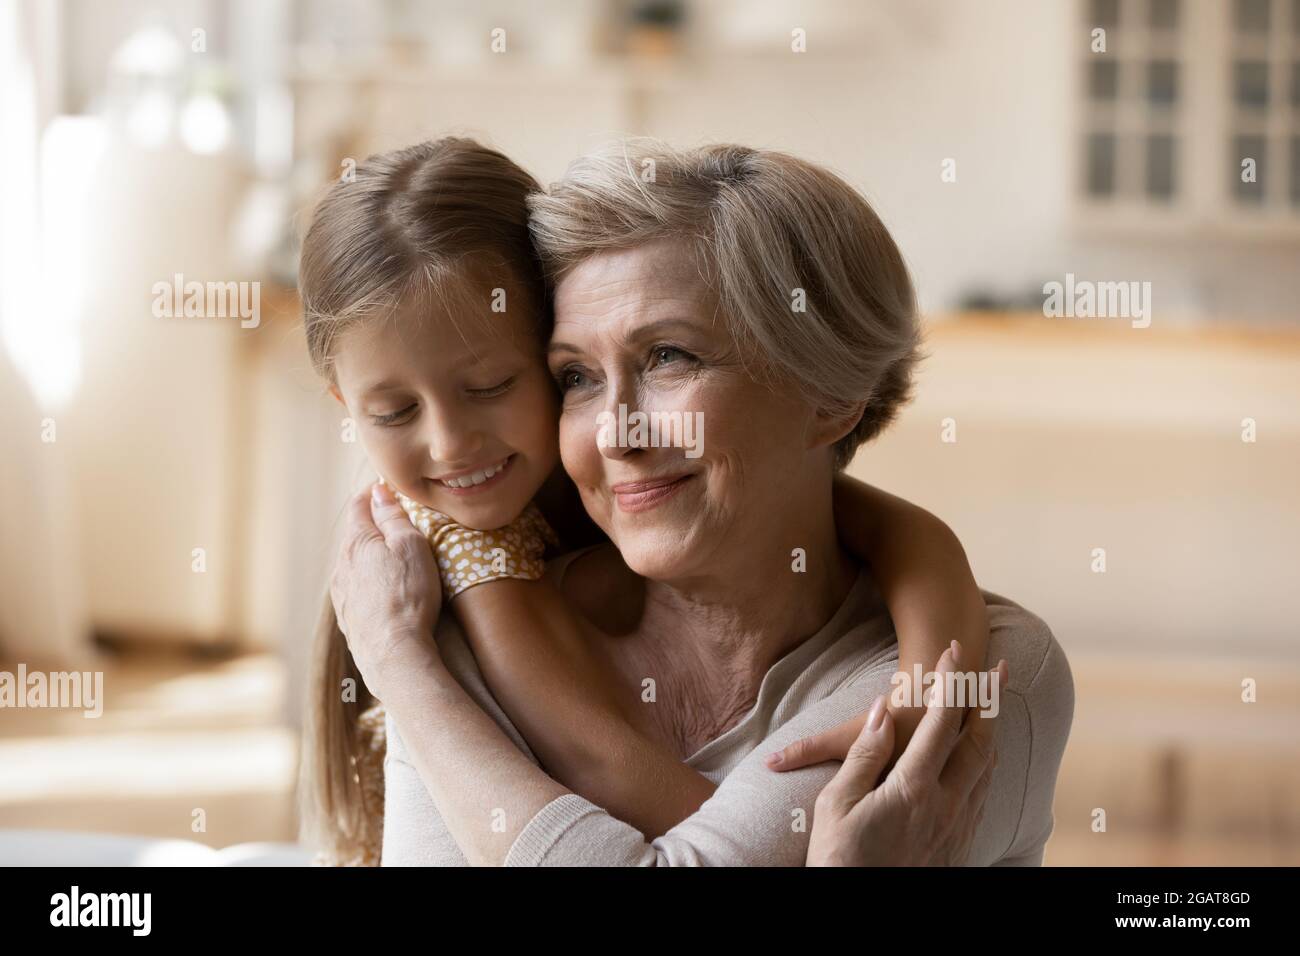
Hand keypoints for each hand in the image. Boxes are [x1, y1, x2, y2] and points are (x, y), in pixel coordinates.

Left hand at [330, 481, 442, 700]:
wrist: (393, 654)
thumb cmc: (408, 597)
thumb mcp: (410, 546)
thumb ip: (394, 517)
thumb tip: (379, 492)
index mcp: (357, 542)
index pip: (360, 505)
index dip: (374, 493)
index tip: (387, 487)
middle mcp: (342, 565)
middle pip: (355, 534)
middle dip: (372, 522)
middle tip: (393, 516)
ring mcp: (342, 593)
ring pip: (353, 562)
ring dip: (368, 553)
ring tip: (389, 553)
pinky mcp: (349, 617)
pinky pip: (355, 588)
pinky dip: (367, 579)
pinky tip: (381, 587)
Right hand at [768, 644, 1006, 865]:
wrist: (858, 916)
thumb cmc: (840, 859)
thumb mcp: (839, 803)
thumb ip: (865, 753)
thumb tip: (883, 712)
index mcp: (914, 788)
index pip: (941, 722)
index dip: (950, 682)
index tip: (952, 651)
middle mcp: (946, 804)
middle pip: (980, 742)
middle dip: (988, 700)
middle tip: (997, 668)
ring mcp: (957, 827)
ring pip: (987, 769)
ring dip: (991, 732)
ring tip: (993, 707)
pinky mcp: (958, 847)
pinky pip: (982, 795)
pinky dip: (985, 766)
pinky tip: (980, 764)